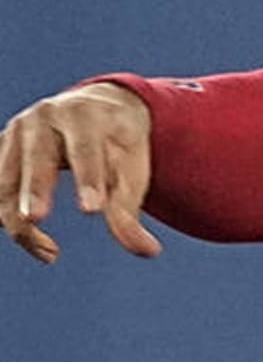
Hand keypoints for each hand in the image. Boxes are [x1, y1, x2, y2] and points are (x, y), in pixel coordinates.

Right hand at [0, 82, 162, 262]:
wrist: (97, 108)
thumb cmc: (117, 143)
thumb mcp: (131, 167)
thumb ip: (129, 209)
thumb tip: (149, 251)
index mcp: (85, 115)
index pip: (86, 148)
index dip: (88, 178)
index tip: (93, 210)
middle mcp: (46, 117)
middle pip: (37, 157)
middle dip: (35, 188)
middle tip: (35, 219)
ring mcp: (17, 132)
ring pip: (7, 181)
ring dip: (21, 221)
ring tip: (51, 253)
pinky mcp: (0, 149)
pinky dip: (6, 217)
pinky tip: (32, 241)